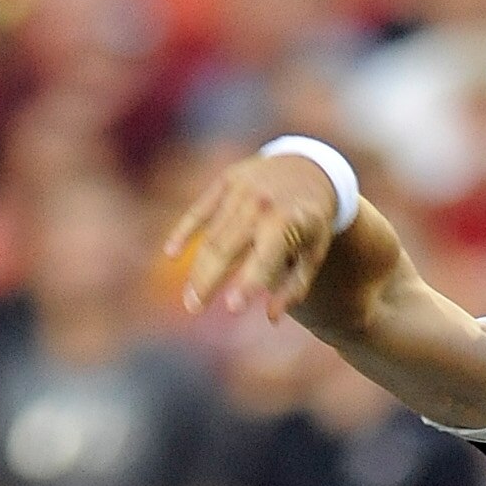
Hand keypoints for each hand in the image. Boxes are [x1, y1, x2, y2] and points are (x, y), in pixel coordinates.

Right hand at [164, 154, 339, 320]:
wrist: (310, 167)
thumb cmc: (311, 221)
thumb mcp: (314, 252)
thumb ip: (296, 286)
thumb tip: (271, 318)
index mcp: (287, 222)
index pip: (263, 258)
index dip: (249, 283)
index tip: (233, 308)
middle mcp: (261, 204)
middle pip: (225, 249)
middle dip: (208, 280)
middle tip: (193, 308)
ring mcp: (241, 190)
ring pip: (211, 236)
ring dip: (197, 268)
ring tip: (190, 297)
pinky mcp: (226, 180)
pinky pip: (200, 209)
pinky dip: (184, 230)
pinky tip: (171, 253)